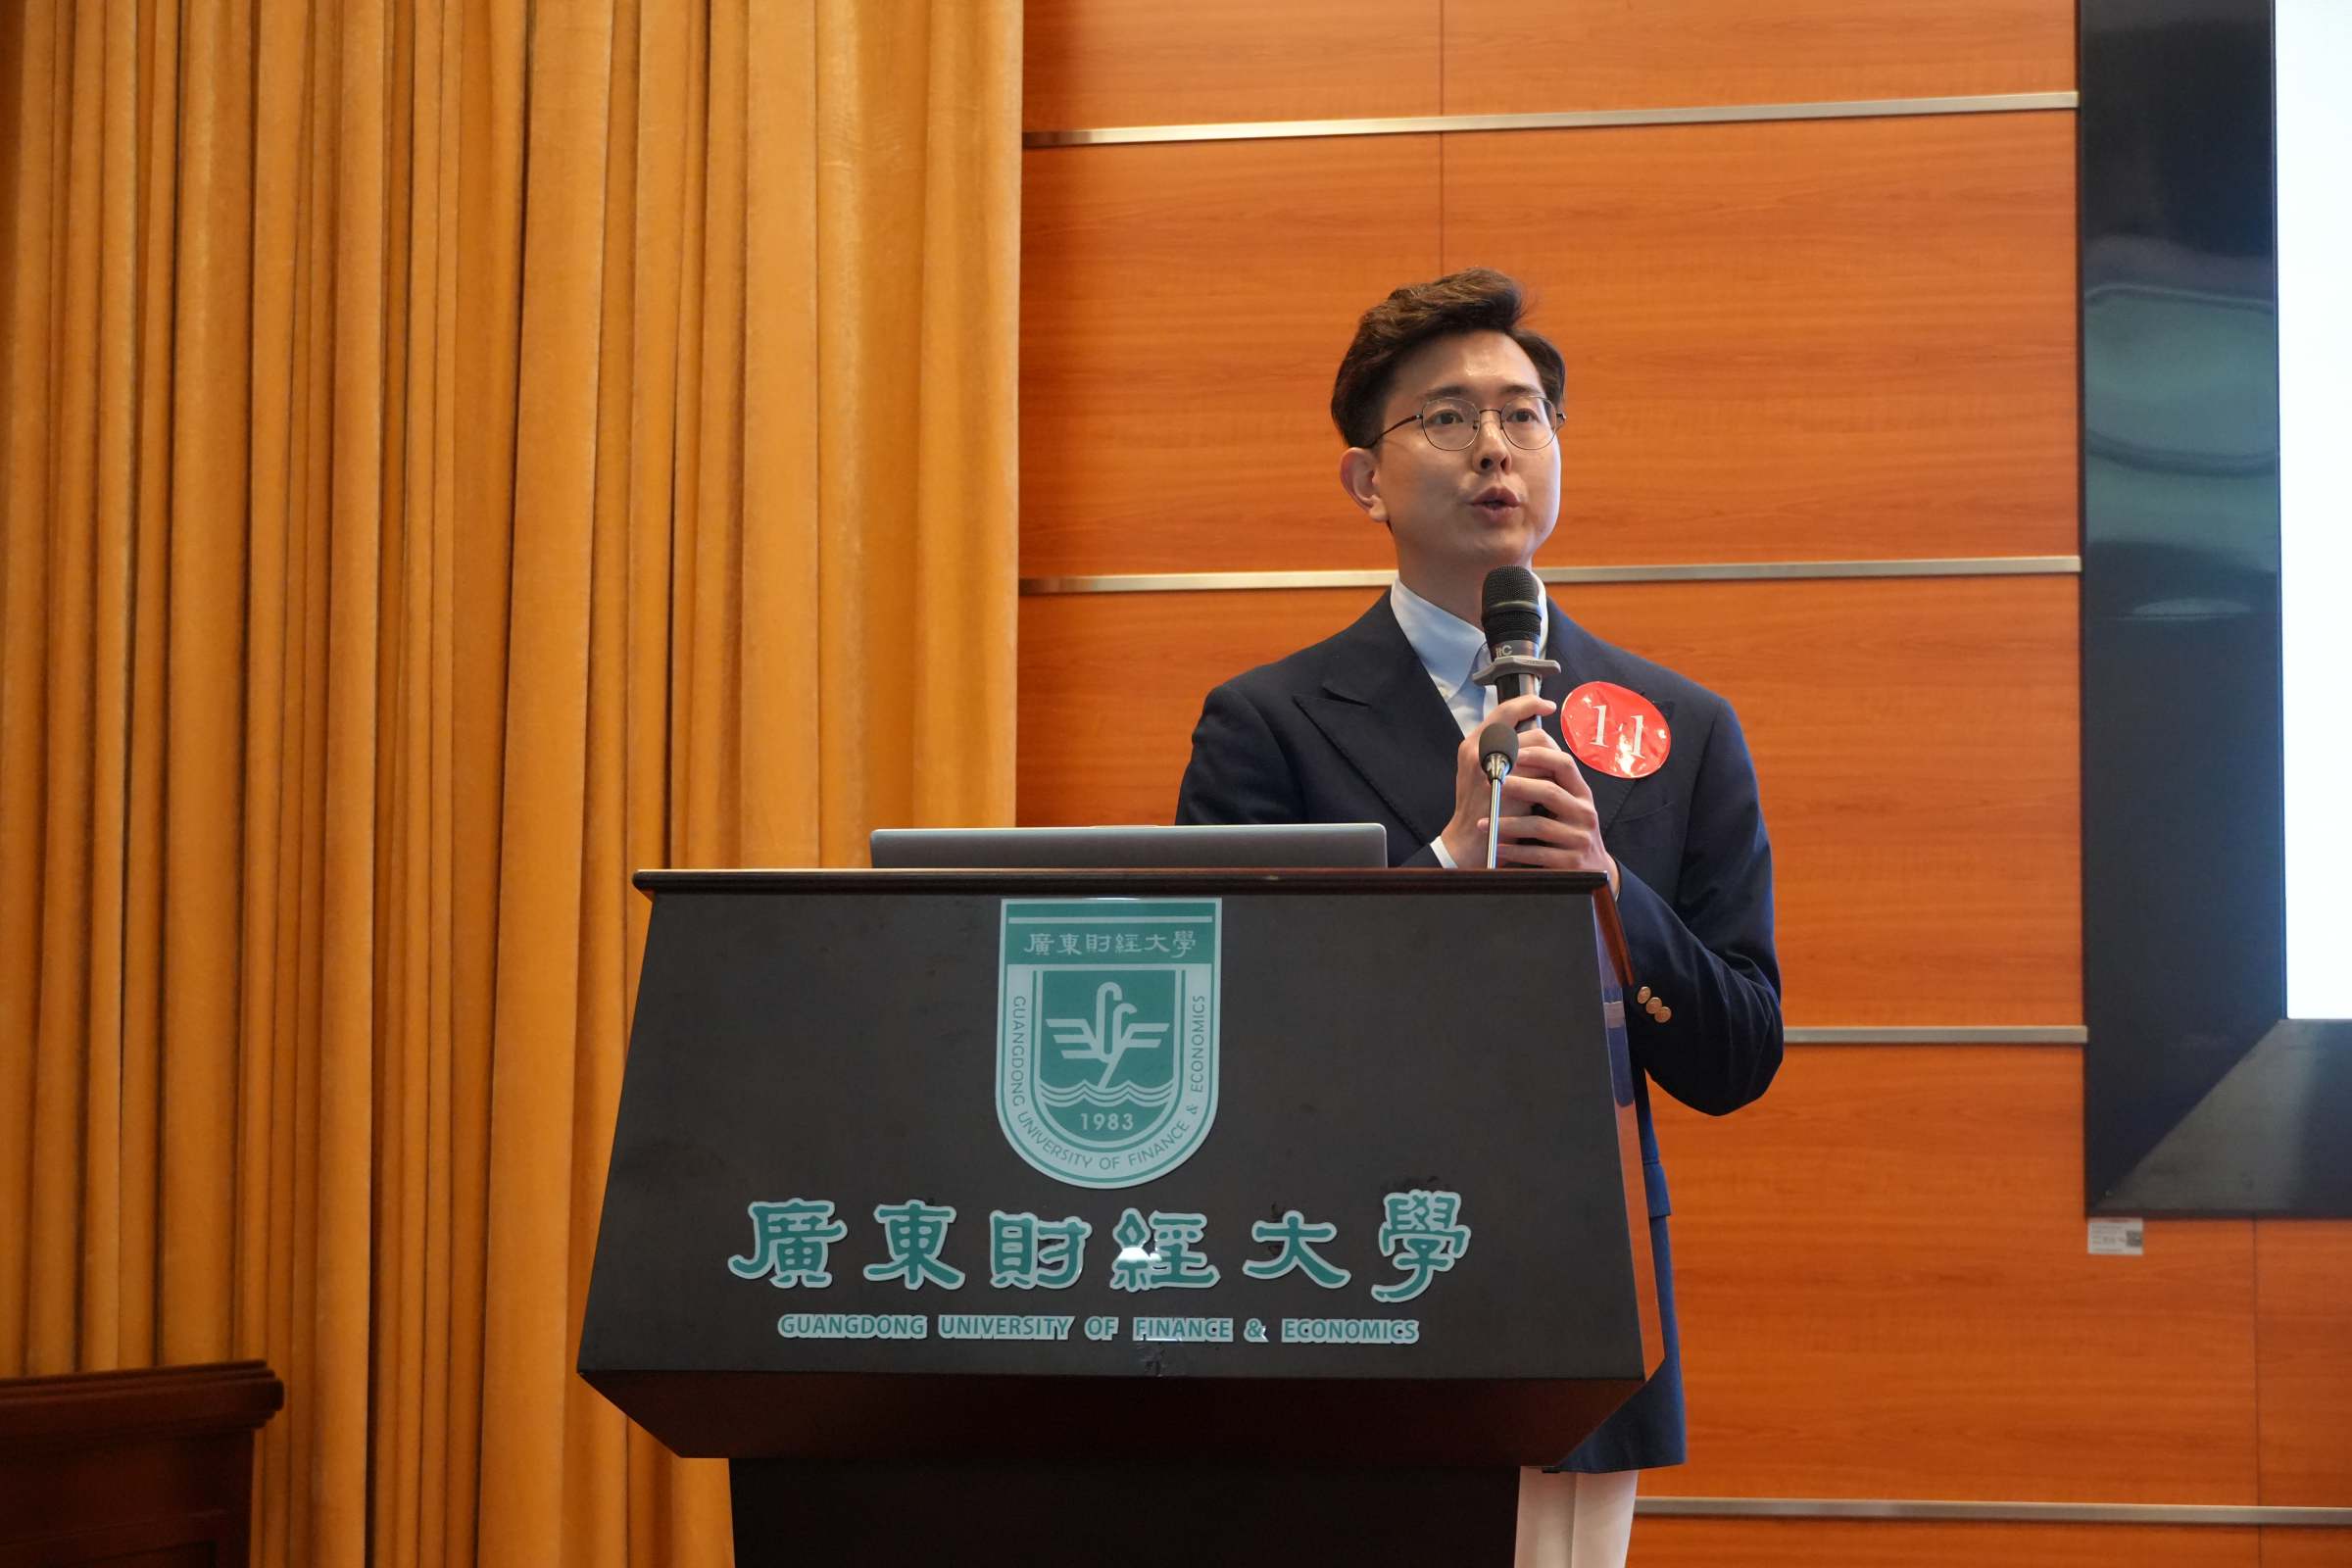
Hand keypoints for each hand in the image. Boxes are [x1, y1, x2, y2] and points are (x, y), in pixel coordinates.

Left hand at [1440, 698, 1618, 890]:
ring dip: (1507, 823)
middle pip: (1550, 791)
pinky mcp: (1571, 863)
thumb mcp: (1567, 806)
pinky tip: (1497, 846)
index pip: (1564, 764)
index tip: (1513, 751)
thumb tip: (1515, 750)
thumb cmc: (1569, 833)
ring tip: (1483, 823)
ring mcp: (1579, 839)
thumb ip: (1550, 783)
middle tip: (1494, 784)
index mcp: (1582, 794)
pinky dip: (1513, 850)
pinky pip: (1536, 854)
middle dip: (1518, 786)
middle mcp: (1585, 813)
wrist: (1593, 873)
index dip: (1538, 754)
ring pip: (1538, 825)